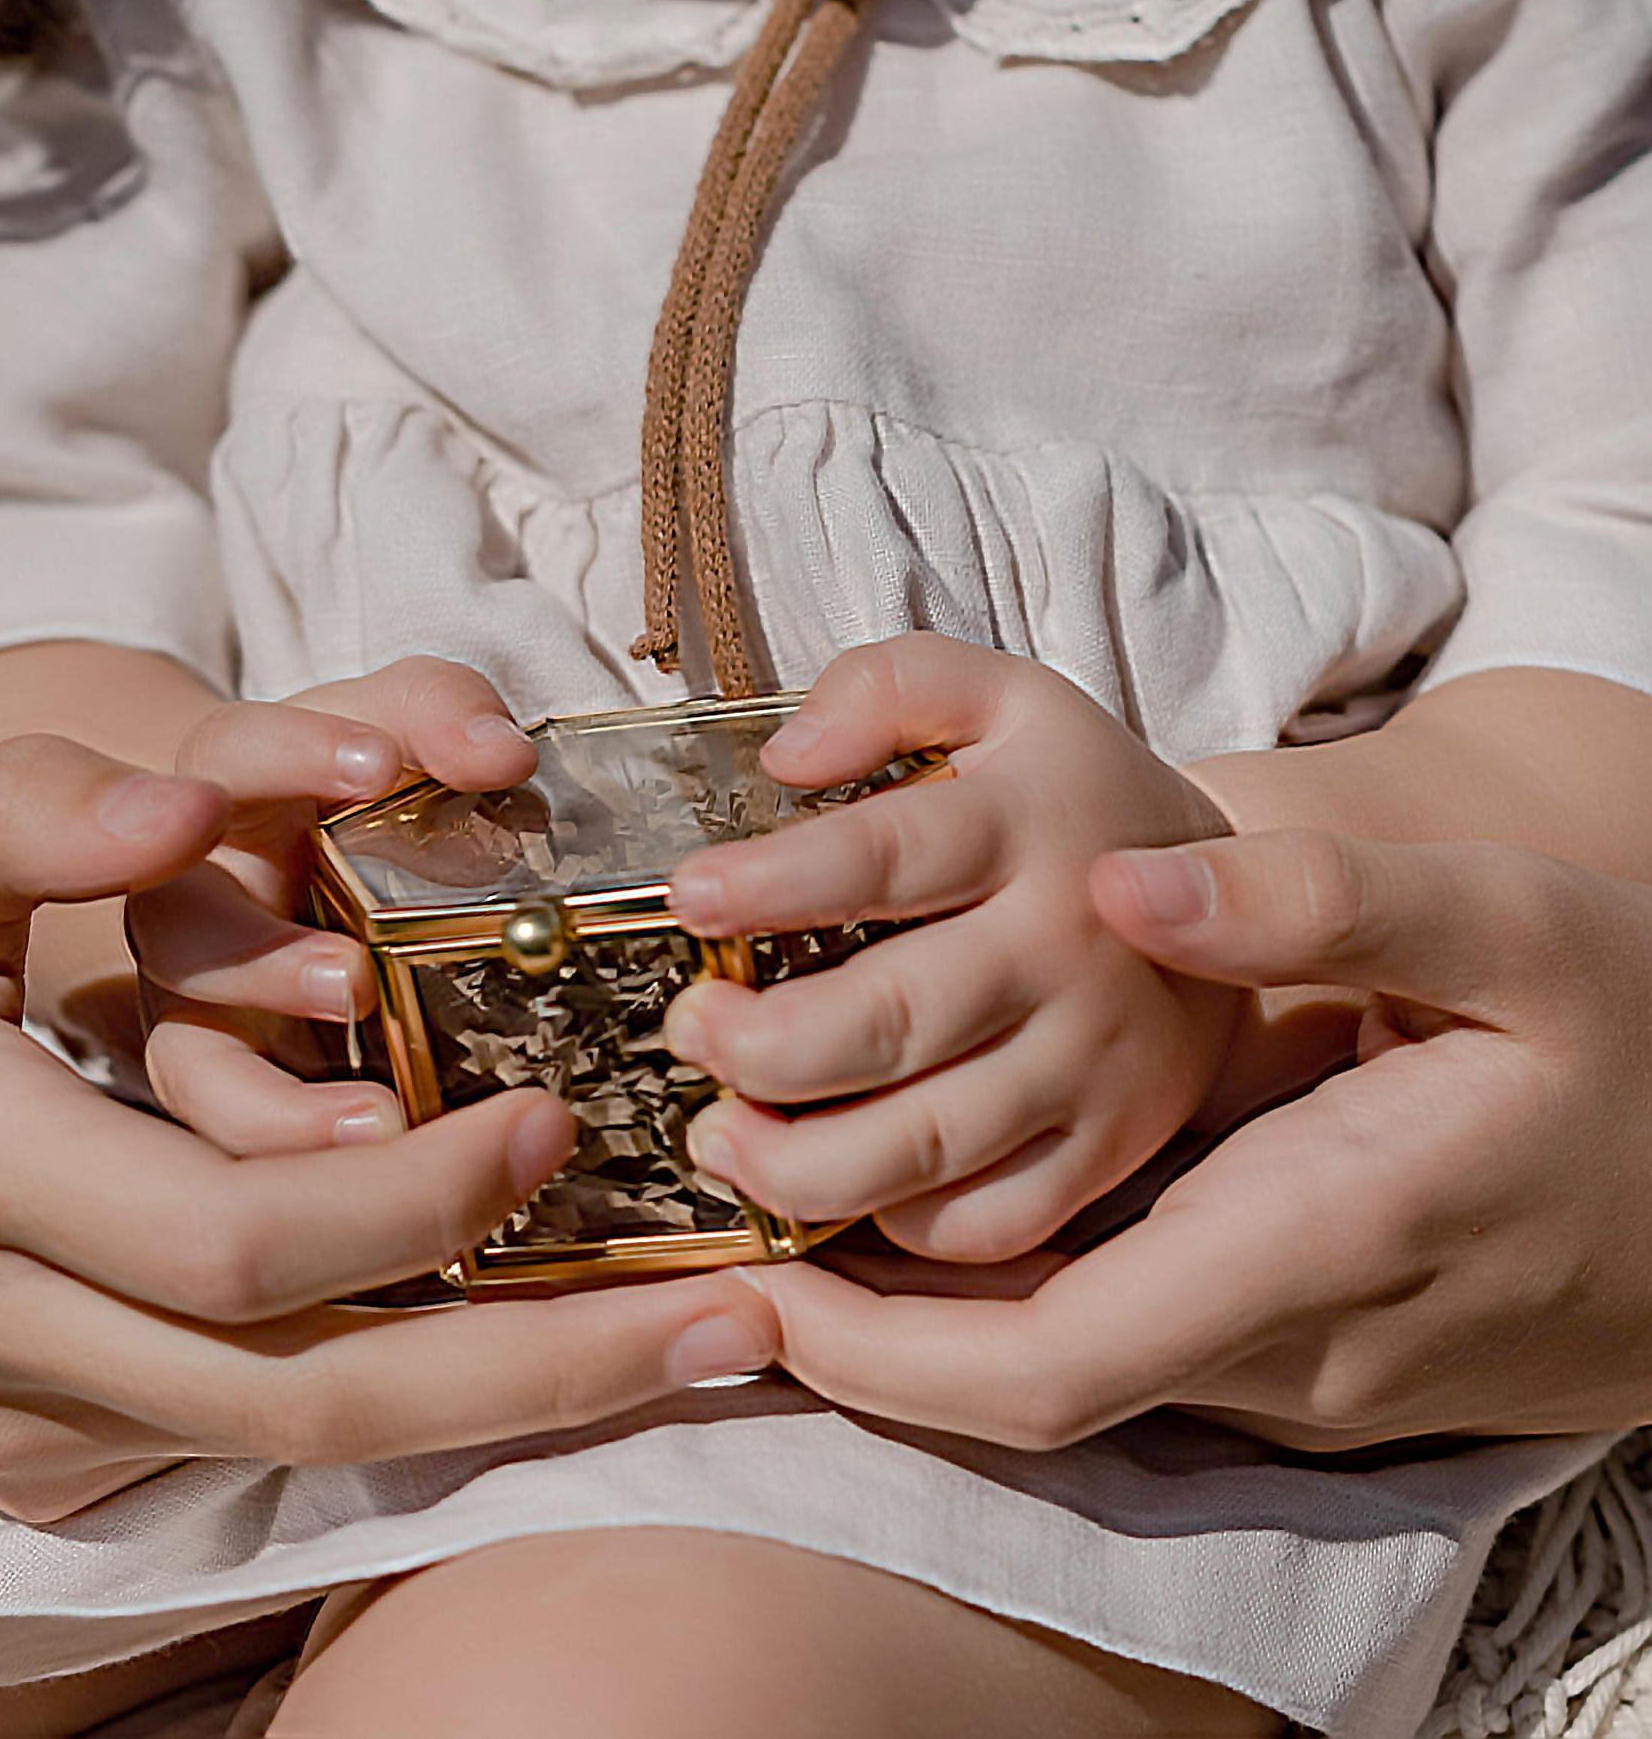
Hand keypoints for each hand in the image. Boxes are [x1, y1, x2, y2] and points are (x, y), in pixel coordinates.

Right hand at [0, 734, 772, 1523]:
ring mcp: (22, 1439)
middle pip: (306, 1397)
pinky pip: (259, 1447)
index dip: (412, 1201)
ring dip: (515, 1413)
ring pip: (303, 1453)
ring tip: (711, 1348)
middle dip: (538, 1369)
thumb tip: (195, 799)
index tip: (561, 1126)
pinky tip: (552, 1341)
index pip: (226, 1243)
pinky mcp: (52, 1476)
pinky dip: (414, 1400)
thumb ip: (28, 806)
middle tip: (738, 1309)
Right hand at [131, 659, 536, 1151]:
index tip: (376, 765)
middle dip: (259, 961)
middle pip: (179, 929)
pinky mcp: (229, 1097)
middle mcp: (192, 901)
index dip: (295, 753)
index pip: (235, 750)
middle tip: (352, 981)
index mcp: (229, 785)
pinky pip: (239, 1158)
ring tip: (376, 1122)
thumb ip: (443, 712)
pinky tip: (383, 1188)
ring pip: (190, 1067)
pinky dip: (303, 1177)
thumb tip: (499, 753)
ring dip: (272, 1106)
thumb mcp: (402, 722)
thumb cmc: (362, 788)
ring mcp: (198, 1009)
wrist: (317, 872)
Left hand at [662, 636, 1238, 1258]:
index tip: (688, 900)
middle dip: (763, 1044)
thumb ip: (885, 687)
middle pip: (895, 1018)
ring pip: (932, 1141)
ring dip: (801, 1159)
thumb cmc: (1061, 791)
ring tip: (719, 1135)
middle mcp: (1070, 947)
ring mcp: (1098, 1059)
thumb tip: (788, 754)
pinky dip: (902, 1225)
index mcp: (1029, 822)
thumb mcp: (990, 695)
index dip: (774, 882)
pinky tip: (833, 1193)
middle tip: (689, 1031)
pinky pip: (996, 1221)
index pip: (886, 855)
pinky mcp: (1114, 1144)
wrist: (1226, 887)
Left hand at [737, 826, 1651, 1447]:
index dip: (884, 1356)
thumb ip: (1327, 905)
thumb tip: (1127, 886)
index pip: (1056, 1365)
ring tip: (784, 1175)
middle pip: (1027, 1391)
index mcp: (1318, 1243)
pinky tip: (934, 1194)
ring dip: (922, 1310)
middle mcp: (1294, 1344)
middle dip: (858, 1335)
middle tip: (718, 1210)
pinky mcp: (1313, 1354)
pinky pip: (1128, 1345)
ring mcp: (1306, 1369)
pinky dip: (1008, 1297)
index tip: (752, 1284)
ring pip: (1070, 1373)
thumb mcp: (1517, 934)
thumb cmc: (1645, 1049)